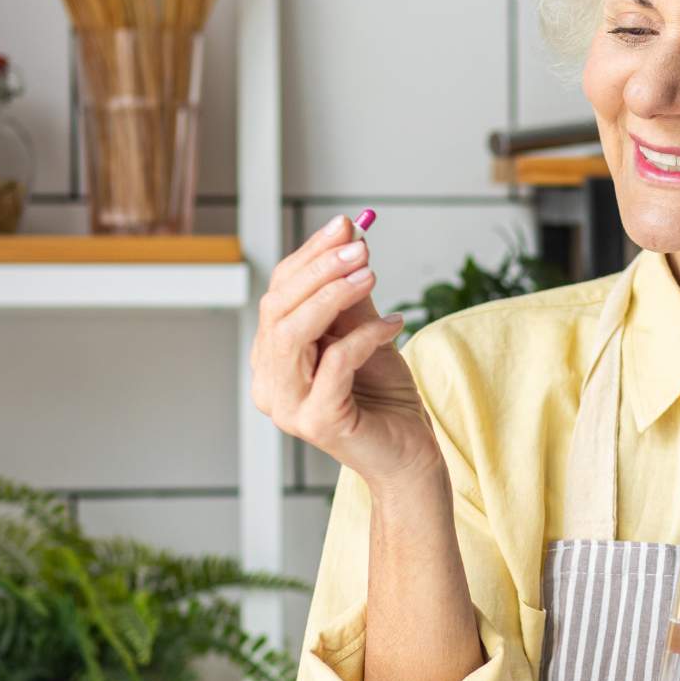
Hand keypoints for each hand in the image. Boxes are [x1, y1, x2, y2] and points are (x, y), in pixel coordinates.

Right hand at [249, 213, 440, 487]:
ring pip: (293, 333)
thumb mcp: (366, 334)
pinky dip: (365, 336)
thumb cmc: (384, 397)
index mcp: (272, 359)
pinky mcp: (316, 421)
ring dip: (333, 295)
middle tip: (360, 247)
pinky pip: (335, 362)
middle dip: (320, 270)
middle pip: (277, 310)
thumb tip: (348, 236)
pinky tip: (395, 323)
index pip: (277, 295)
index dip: (309, 256)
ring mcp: (287, 406)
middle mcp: (269, 383)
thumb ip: (350, 295)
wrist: (410, 454)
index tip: (344, 225)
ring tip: (371, 275)